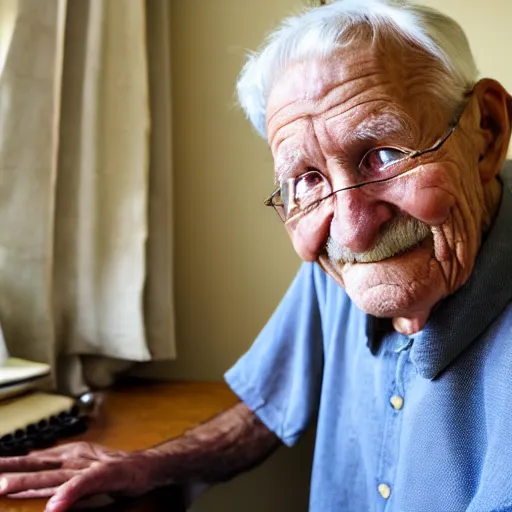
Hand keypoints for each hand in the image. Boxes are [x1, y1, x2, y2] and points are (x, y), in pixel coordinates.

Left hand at [0, 441, 154, 511]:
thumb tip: (29, 462)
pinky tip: (54, 506)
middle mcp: (74, 458)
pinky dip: (68, 494)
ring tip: (3, 487)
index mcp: (68, 455)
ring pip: (53, 476)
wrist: (145, 467)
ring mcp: (88, 466)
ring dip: (28, 482)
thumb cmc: (114, 469)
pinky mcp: (104, 474)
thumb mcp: (80, 467)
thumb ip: (56, 469)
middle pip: (36, 466)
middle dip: (10, 469)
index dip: (10, 462)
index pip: (32, 460)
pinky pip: (83, 485)